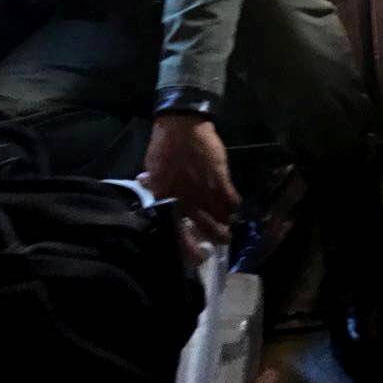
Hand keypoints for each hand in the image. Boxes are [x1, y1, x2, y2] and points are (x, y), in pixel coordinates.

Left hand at [141, 114, 239, 252]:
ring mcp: (206, 191)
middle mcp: (188, 202)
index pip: (179, 234)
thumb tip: (147, 184)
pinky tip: (235, 205)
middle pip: (207, 228)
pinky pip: (232, 198)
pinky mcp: (221, 179)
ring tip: (229, 224)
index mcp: (168, 202)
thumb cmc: (163, 147)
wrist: (182, 127)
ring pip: (222, 216)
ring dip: (226, 222)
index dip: (189, 249)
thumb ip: (153, 183)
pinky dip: (234, 203)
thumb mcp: (152, 168)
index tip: (198, 255)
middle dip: (217, 237)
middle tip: (223, 240)